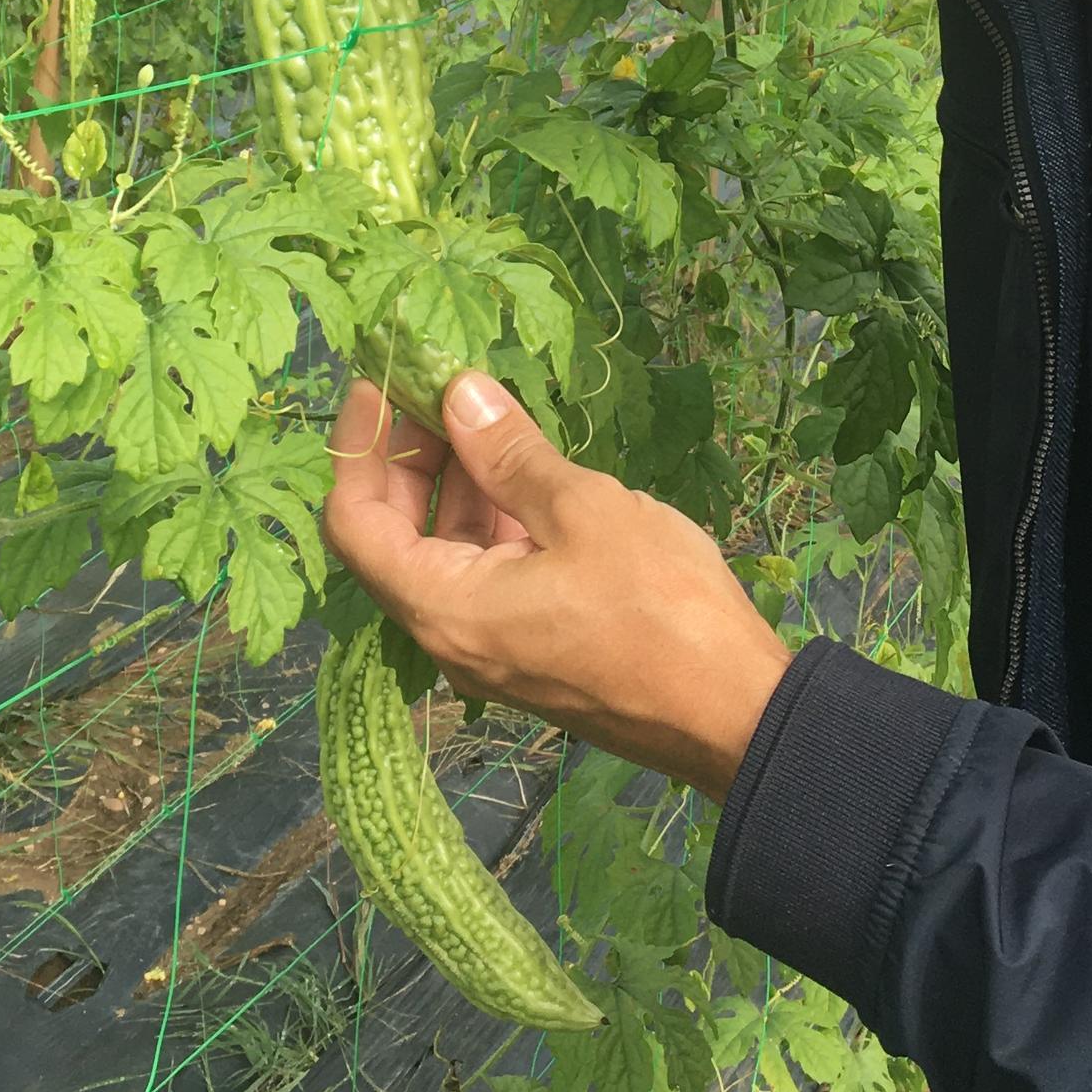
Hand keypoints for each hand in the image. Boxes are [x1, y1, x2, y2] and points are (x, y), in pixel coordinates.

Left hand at [321, 371, 792, 802]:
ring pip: (445, 555)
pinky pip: (486, 576)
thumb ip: (510, 453)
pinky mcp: (532, 650)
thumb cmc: (658, 605)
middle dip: (408, 456)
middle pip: (393, 536)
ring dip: (456, 484)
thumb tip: (458, 394)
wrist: (736, 711)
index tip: (385, 379)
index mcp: (445, 608)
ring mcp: (493, 648)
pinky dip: (493, 520)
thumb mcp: (585, 511)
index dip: (359, 445)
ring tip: (488, 413)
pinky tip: (529, 473)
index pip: (355, 523)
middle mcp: (451, 636)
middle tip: (440, 385)